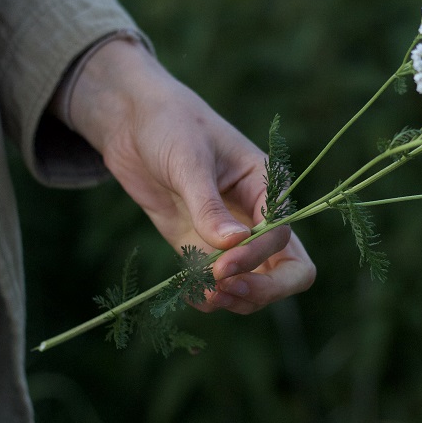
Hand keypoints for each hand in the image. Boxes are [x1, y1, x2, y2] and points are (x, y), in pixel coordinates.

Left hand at [62, 37, 315, 313]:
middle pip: (288, 270)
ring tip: (201, 294)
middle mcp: (256, 216)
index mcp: (267, 187)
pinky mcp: (200, 247)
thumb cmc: (170, 126)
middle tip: (223, 291)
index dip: (257, 258)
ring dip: (235, 300)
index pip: (283, 238)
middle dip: (263, 289)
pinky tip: (188, 293)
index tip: (221, 265)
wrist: (133, 122)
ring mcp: (230, 236)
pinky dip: (208, 297)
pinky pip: (217, 285)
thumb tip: (234, 245)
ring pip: (256, 285)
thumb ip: (208, 205)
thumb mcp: (189, 161)